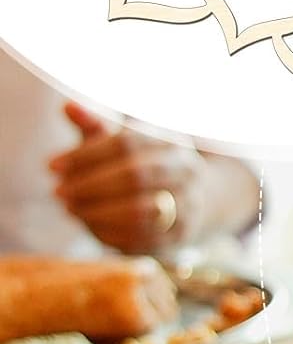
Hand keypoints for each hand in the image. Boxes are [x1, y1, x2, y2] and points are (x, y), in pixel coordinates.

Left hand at [48, 103, 205, 254]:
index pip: (126, 144)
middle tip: (58, 191)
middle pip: (135, 176)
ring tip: (70, 208)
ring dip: (97, 211)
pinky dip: (110, 231)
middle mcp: (187, 170)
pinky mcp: (180, 233)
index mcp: (171, 140)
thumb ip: (96, 125)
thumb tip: (69, 107)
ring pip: (140, 210)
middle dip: (90, 185)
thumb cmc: (144, 162)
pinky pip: (142, 236)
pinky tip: (88, 224)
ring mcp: (188, 203)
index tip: (52, 165)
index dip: (86, 155)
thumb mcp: (122, 141)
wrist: (188, 197)